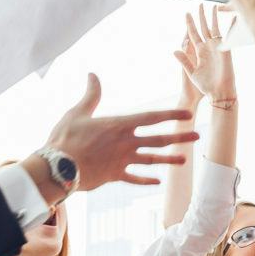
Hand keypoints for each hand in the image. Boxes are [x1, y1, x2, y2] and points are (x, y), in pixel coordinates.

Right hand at [40, 75, 196, 190]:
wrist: (57, 168)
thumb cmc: (65, 138)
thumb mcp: (78, 112)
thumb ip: (91, 94)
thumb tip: (92, 74)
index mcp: (119, 125)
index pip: (151, 117)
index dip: (171, 114)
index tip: (187, 113)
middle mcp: (125, 143)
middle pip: (158, 139)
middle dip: (179, 137)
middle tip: (197, 136)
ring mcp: (122, 161)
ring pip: (151, 160)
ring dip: (169, 159)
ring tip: (184, 159)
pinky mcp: (114, 176)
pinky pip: (134, 178)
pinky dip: (146, 180)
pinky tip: (157, 181)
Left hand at [174, 4, 235, 105]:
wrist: (218, 93)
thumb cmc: (205, 86)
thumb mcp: (192, 72)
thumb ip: (184, 61)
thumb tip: (175, 50)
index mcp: (199, 51)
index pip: (193, 34)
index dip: (190, 24)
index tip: (187, 13)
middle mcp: (208, 47)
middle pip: (204, 27)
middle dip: (201, 16)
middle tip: (199, 4)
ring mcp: (218, 48)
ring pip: (215, 29)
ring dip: (214, 18)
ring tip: (213, 6)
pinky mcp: (226, 51)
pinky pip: (228, 37)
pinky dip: (231, 27)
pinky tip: (232, 18)